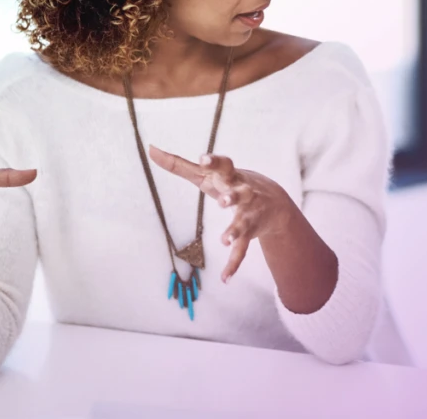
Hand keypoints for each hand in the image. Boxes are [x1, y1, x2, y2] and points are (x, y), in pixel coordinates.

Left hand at [148, 145, 295, 283]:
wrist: (275, 203)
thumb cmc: (232, 183)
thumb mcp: (208, 175)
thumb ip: (179, 165)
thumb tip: (151, 149)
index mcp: (231, 176)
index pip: (225, 166)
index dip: (215, 162)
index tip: (203, 159)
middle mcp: (243, 193)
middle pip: (241, 193)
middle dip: (233, 197)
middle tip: (224, 201)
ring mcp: (248, 213)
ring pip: (243, 222)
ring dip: (234, 230)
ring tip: (224, 240)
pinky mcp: (250, 233)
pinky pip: (242, 249)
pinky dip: (234, 263)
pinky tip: (225, 278)